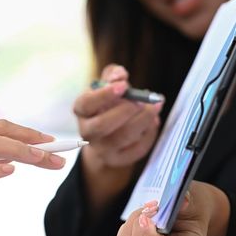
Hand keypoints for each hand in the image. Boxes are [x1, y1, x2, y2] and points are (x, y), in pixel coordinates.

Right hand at [74, 64, 162, 206]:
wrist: (108, 135)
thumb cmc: (108, 104)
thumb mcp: (107, 86)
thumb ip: (113, 75)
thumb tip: (119, 77)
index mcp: (81, 110)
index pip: (85, 104)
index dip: (104, 95)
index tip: (124, 86)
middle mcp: (87, 132)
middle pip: (101, 125)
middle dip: (125, 110)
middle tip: (142, 100)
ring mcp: (102, 149)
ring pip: (122, 137)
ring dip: (142, 120)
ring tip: (154, 107)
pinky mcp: (119, 159)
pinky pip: (137, 148)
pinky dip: (149, 133)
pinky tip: (153, 121)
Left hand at [114, 181, 229, 235]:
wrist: (187, 214)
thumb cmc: (192, 209)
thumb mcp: (195, 202)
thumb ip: (189, 202)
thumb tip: (184, 200)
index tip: (147, 218)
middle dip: (139, 226)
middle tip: (152, 207)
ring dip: (133, 222)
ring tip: (148, 210)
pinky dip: (127, 226)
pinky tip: (141, 217)